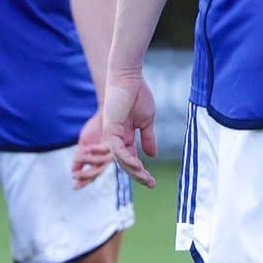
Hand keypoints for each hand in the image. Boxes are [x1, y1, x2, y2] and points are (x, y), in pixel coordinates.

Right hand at [71, 111, 112, 189]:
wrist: (103, 114)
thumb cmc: (95, 129)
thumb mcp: (84, 144)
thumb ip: (80, 159)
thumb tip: (73, 172)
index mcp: (100, 161)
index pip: (92, 174)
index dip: (83, 181)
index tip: (74, 186)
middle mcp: (107, 158)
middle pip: (97, 171)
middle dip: (86, 176)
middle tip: (75, 177)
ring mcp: (111, 151)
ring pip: (99, 162)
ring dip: (87, 160)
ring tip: (77, 157)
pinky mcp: (113, 143)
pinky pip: (102, 150)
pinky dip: (92, 150)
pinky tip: (84, 149)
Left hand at [102, 68, 157, 188]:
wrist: (130, 78)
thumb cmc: (137, 94)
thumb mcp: (146, 121)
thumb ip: (148, 138)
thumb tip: (152, 155)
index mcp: (125, 136)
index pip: (131, 159)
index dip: (140, 172)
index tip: (152, 183)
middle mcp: (116, 138)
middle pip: (124, 163)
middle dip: (136, 175)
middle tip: (150, 184)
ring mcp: (112, 134)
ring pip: (119, 159)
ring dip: (132, 170)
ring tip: (145, 177)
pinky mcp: (110, 128)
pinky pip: (117, 149)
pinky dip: (127, 158)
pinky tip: (138, 165)